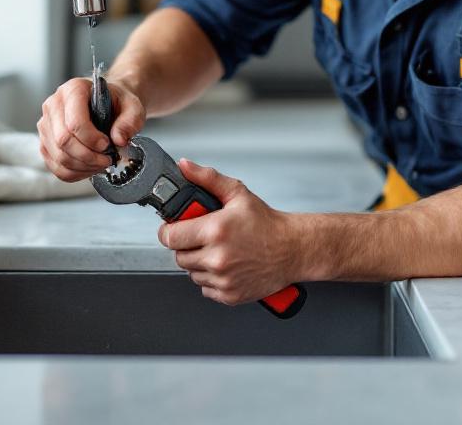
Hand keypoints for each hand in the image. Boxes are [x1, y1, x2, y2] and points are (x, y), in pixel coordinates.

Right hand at [37, 77, 145, 181]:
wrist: (108, 103)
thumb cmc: (117, 103)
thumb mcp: (132, 107)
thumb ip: (129, 121)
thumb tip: (118, 140)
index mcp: (74, 90)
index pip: (74, 122)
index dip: (91, 139)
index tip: (107, 145)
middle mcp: (54, 104)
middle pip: (63, 140)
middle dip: (88, 156)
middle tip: (107, 160)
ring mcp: (46, 124)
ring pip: (58, 156)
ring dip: (82, 166)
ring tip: (101, 164)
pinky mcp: (45, 142)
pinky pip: (55, 166)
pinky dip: (74, 173)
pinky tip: (89, 168)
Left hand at [158, 159, 299, 305]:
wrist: (292, 249)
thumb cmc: (267, 223)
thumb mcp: (237, 194)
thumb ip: (207, 178)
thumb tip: (185, 166)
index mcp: (215, 230)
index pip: (170, 236)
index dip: (170, 230)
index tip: (176, 228)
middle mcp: (217, 257)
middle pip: (178, 256)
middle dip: (187, 245)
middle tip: (203, 237)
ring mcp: (223, 279)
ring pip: (191, 273)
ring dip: (199, 263)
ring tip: (218, 250)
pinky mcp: (229, 295)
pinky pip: (205, 288)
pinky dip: (211, 279)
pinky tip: (226, 265)